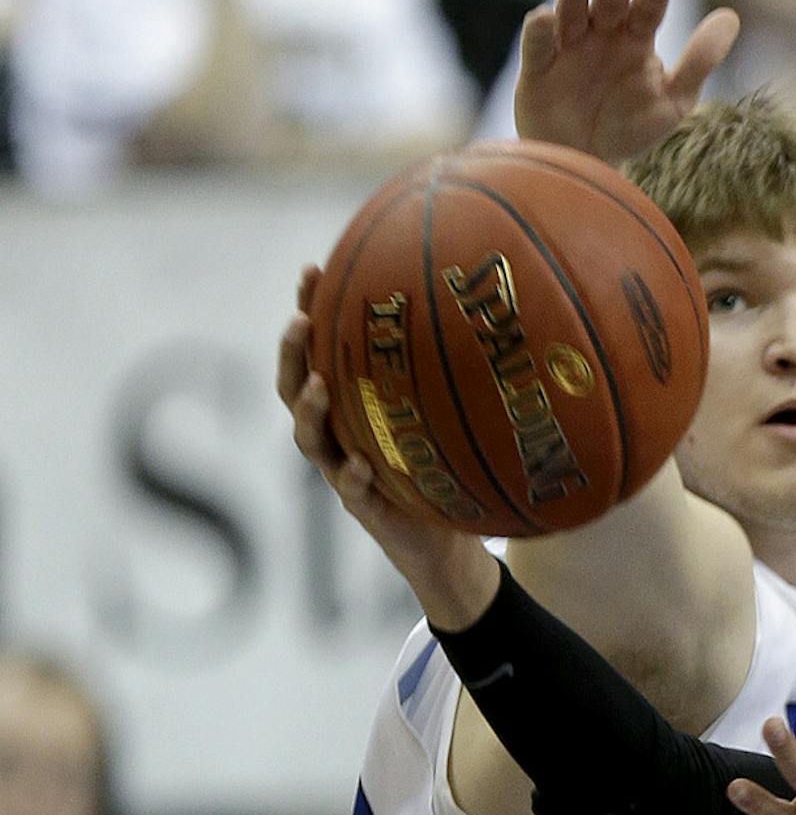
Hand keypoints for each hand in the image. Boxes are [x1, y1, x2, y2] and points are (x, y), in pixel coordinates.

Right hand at [277, 269, 497, 626]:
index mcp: (349, 409)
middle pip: (295, 389)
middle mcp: (338, 437)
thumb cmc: (442, 472)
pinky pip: (353, 492)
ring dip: (312, 411)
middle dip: (293, 353)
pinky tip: (363, 465)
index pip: (317, 352)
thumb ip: (445, 378)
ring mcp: (345, 474)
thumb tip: (484, 314)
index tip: (311, 269)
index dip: (308, 311)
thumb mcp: (442, 418)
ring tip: (319, 384)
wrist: (447, 545)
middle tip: (300, 319)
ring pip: (310, 440)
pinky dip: (355, 477)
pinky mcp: (366, 510)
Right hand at [515, 0, 740, 164]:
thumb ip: (699, 61)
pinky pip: (537, 46)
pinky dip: (539, 32)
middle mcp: (601, 32)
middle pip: (610, 0)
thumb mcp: (674, 101)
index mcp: (635, 37)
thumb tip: (731, 17)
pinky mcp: (538, 66)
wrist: (587, 162)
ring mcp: (568, 45)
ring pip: (572, 9)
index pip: (648, 9)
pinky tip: (545, 18)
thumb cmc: (630, 128)